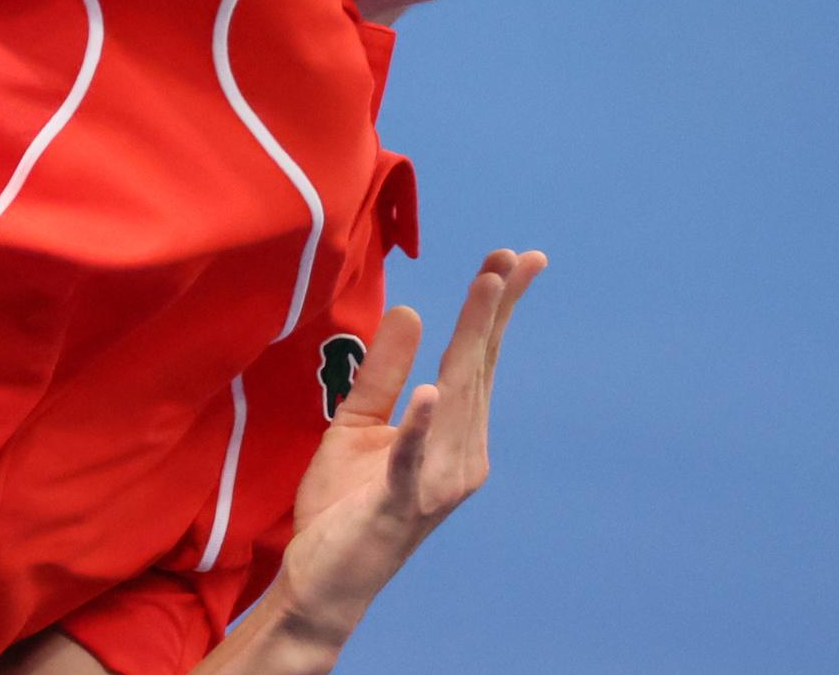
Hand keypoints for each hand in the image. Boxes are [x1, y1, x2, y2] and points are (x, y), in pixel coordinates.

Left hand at [272, 249, 546, 644]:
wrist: (321, 581)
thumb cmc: (345, 506)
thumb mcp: (357, 423)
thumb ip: (384, 372)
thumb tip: (412, 311)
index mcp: (454, 433)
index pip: (479, 360)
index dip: (496, 310)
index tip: (517, 260)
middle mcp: (461, 455)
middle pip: (476, 369)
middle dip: (492, 311)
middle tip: (509, 257)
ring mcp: (435, 482)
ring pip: (457, 398)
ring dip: (470, 341)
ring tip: (484, 289)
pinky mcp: (398, 504)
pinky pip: (411, 460)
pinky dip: (421, 427)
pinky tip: (431, 393)